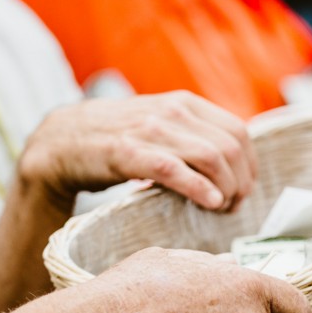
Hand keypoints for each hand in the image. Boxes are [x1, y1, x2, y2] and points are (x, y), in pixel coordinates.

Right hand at [19, 91, 256, 211]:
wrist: (62, 141)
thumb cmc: (116, 140)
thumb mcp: (160, 125)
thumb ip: (192, 136)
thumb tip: (231, 164)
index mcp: (184, 103)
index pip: (238, 131)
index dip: (249, 166)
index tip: (244, 189)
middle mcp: (172, 111)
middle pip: (230, 147)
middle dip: (240, 182)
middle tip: (233, 206)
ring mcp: (150, 130)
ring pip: (211, 157)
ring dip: (225, 189)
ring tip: (220, 209)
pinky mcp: (128, 153)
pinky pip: (175, 170)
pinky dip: (199, 188)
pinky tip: (209, 203)